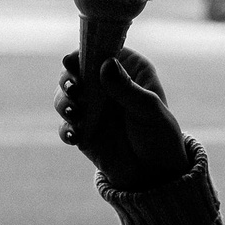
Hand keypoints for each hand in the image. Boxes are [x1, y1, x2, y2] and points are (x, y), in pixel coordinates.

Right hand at [57, 49, 191, 189]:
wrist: (155, 173)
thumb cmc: (160, 135)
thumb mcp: (149, 110)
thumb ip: (126, 89)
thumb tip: (106, 64)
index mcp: (127, 69)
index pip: (102, 51)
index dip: (84, 52)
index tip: (72, 60)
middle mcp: (106, 84)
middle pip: (76, 71)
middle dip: (68, 79)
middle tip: (74, 89)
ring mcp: (92, 106)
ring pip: (65, 96)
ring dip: (65, 103)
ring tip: (75, 113)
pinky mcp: (82, 129)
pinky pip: (66, 126)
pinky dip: (67, 129)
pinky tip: (75, 135)